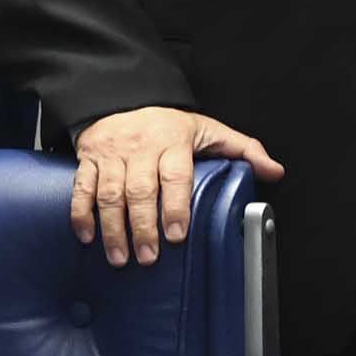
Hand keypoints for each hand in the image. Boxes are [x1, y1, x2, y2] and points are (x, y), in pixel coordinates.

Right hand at [72, 106, 283, 267]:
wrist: (121, 98)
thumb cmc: (168, 125)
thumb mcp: (209, 130)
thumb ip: (243, 150)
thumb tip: (274, 171)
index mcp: (173, 141)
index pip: (175, 175)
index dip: (175, 205)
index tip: (177, 234)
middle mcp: (141, 147)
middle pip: (140, 189)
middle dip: (143, 226)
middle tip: (148, 257)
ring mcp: (113, 154)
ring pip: (110, 193)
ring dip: (113, 228)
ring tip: (120, 257)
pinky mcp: (90, 159)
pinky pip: (83, 187)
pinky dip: (82, 213)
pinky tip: (88, 236)